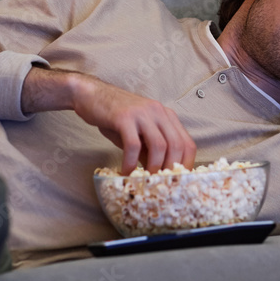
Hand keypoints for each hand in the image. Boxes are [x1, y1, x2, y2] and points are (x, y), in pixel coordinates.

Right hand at [23, 68, 195, 173]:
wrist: (92, 95)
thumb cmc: (116, 117)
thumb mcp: (139, 133)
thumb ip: (151, 150)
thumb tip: (160, 175)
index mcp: (167, 116)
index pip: (187, 143)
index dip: (186, 165)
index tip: (178, 181)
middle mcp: (159, 112)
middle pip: (177, 145)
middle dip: (171, 169)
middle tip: (161, 185)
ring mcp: (142, 113)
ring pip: (159, 145)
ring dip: (154, 167)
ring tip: (144, 180)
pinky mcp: (124, 117)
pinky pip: (133, 145)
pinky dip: (131, 162)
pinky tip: (125, 171)